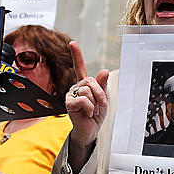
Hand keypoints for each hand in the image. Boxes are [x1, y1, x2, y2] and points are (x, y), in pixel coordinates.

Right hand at [66, 41, 109, 158]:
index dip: (76, 54)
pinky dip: (90, 107)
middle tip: (101, 104)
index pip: (79, 66)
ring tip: (93, 110)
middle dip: (100, 93)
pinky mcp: (69, 103)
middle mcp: (76, 87)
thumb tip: (104, 71)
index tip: (72, 43)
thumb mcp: (103, 98)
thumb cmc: (96, 113)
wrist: (91, 130)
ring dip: (95, 102)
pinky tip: (87, 113)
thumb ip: (102, 85)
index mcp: (84, 83)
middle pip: (90, 81)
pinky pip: (83, 99)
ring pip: (87, 90)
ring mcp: (71, 94)